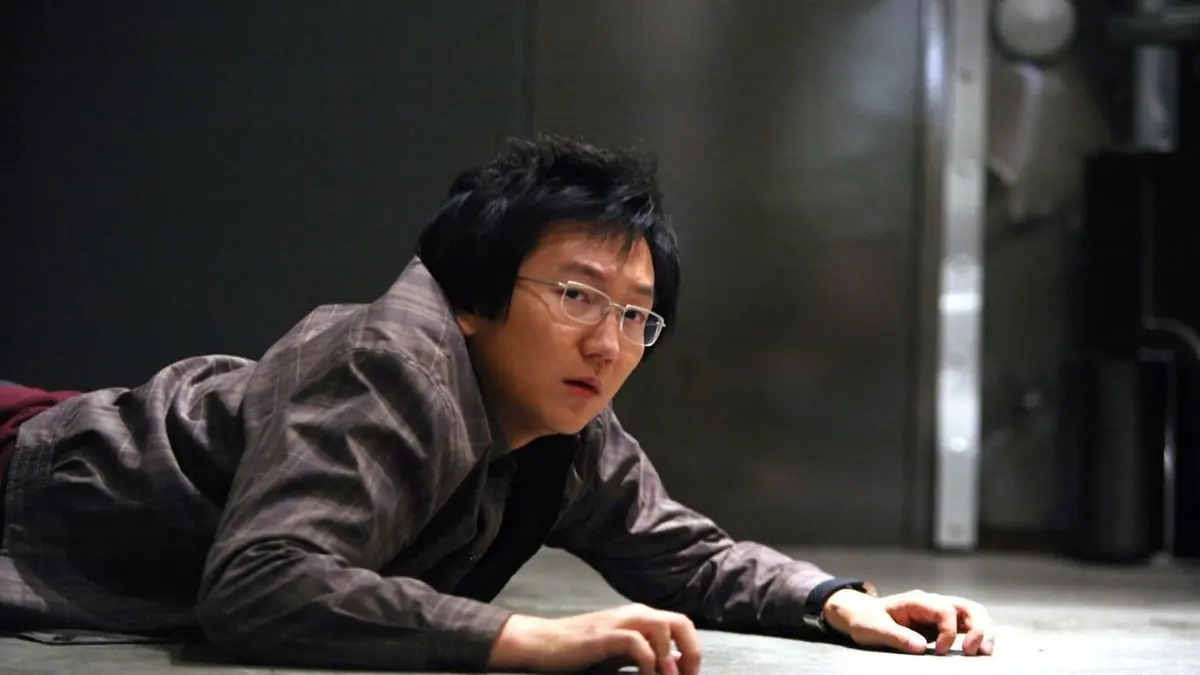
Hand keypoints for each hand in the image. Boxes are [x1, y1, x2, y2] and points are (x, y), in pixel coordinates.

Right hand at [488, 603, 701, 674]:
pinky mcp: (605, 634)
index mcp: (641, 617)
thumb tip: (676, 666)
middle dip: (691, 651)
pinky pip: (637, 642)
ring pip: (662, 626)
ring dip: (670, 656)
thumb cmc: (583, 650)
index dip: (693, 650)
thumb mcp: (621, 654)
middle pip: (680, 622)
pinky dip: (648, 660)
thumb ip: (648, 656)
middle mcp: (635, 614)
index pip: (682, 625)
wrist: (545, 643)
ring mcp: (620, 622)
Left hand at [821, 588, 994, 655]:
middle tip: (975, 652)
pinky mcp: (942, 624)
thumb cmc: (866, 620)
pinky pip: (967, 626)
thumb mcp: (874, 628)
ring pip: (972, 614)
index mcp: (916, 601)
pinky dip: (978, 636)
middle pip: (967, 607)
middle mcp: (932, 603)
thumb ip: (896, 635)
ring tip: (985, 652)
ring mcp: (939, 612)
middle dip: (978, 627)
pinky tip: (980, 651)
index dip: (948, 631)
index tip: (940, 651)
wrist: (862, 616)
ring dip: (984, 631)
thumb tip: (921, 647)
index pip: (945, 609)